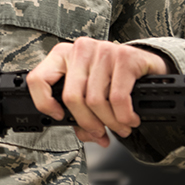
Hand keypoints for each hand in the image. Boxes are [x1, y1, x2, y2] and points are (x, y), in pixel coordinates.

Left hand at [26, 37, 168, 144]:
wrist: (146, 64)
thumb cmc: (113, 79)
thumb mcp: (90, 92)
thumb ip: (80, 114)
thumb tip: (86, 135)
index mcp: (63, 55)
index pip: (38, 79)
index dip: (44, 104)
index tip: (59, 116)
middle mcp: (80, 49)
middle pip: (71, 98)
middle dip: (87, 123)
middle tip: (100, 133)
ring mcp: (102, 50)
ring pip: (95, 101)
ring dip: (110, 123)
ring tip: (120, 128)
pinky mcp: (124, 56)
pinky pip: (118, 98)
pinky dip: (124, 116)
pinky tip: (129, 119)